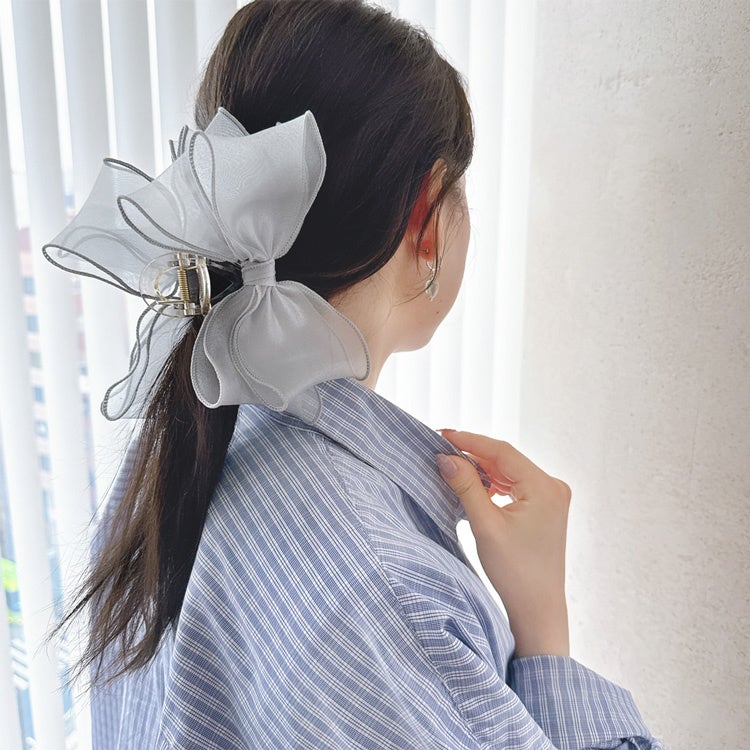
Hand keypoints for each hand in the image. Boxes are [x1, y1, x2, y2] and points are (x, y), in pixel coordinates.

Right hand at [436, 429, 570, 657]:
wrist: (537, 610)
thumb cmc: (515, 572)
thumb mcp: (485, 526)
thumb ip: (467, 486)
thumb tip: (446, 458)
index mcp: (545, 487)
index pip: (502, 451)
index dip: (470, 440)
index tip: (442, 435)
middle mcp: (553, 487)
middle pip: (506, 459)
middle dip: (473, 455)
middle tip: (441, 451)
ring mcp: (551, 497)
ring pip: (509, 471)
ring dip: (482, 469)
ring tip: (453, 467)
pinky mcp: (545, 508)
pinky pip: (515, 485)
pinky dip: (493, 483)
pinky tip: (475, 486)